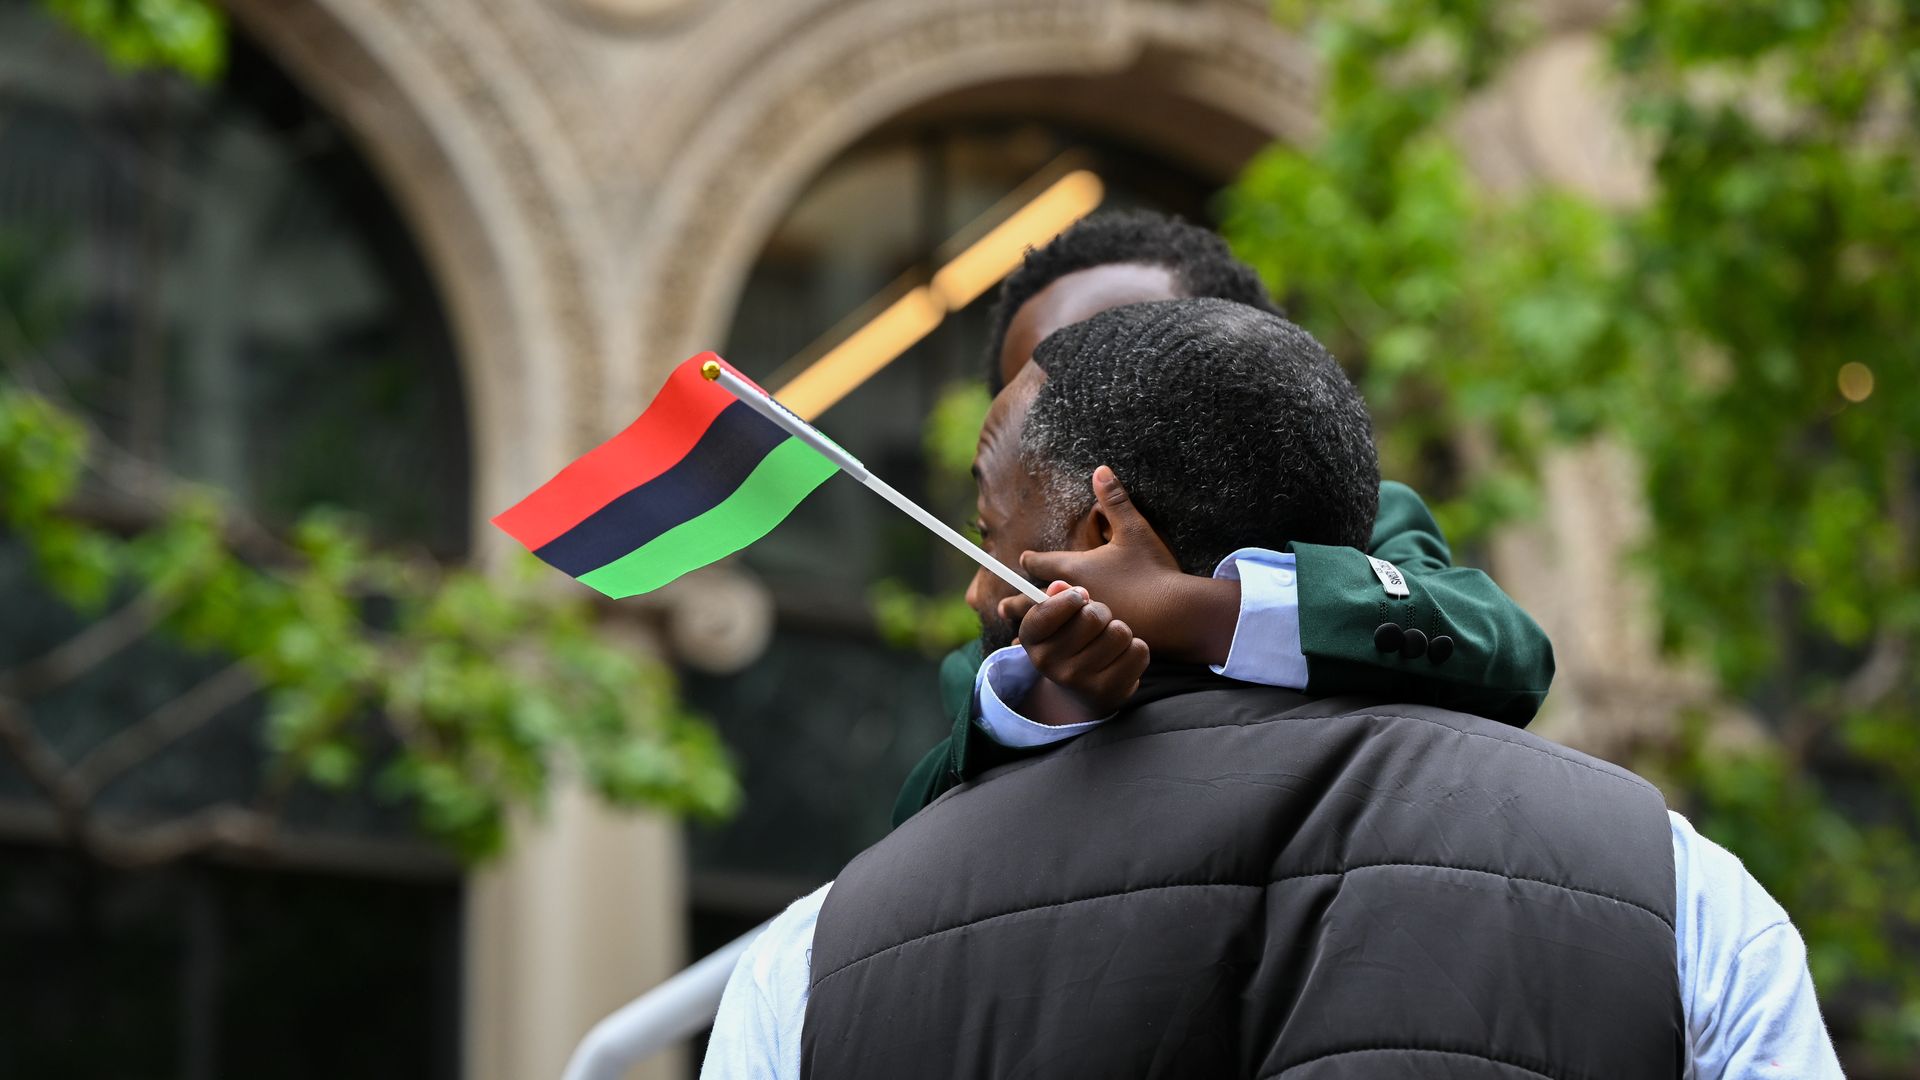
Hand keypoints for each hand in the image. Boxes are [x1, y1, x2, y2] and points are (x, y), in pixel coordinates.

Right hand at [1004, 580, 1150, 718]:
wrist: (1080, 692)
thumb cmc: (1071, 642)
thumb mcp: (1057, 621)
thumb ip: (1058, 598)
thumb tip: (1060, 586)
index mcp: (1032, 640)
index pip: (1046, 612)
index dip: (1069, 598)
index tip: (1080, 597)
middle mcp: (1051, 664)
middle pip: (1092, 616)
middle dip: (1101, 611)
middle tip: (1098, 621)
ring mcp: (1079, 680)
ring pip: (1119, 632)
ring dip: (1119, 630)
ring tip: (1109, 640)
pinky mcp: (1109, 690)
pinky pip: (1138, 651)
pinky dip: (1135, 648)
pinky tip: (1121, 656)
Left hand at [1009, 466, 1238, 664]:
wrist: (1174, 614)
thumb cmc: (1152, 570)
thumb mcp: (1134, 530)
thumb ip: (1115, 501)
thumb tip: (1100, 469)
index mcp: (1075, 568)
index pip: (1042, 563)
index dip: (1031, 560)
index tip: (1022, 560)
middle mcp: (1071, 598)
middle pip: (1034, 600)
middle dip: (1018, 602)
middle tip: (1001, 607)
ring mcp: (1081, 625)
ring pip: (1047, 628)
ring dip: (1030, 630)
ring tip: (1013, 639)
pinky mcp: (1094, 645)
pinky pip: (1064, 648)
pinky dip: (1052, 650)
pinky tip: (1045, 662)